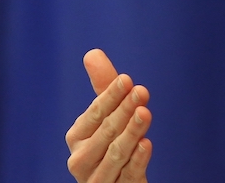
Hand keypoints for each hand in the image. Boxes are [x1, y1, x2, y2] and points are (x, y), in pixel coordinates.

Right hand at [65, 49, 152, 182]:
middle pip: (105, 133)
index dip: (110, 96)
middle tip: (142, 91)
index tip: (127, 80)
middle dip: (124, 110)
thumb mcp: (110, 115)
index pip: (94, 114)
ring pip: (115, 154)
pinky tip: (147, 144)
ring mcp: (97, 179)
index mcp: (77, 137)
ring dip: (131, 132)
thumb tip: (92, 53)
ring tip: (146, 113)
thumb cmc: (113, 143)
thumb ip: (104, 87)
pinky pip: (127, 176)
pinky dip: (137, 160)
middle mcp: (82, 160)